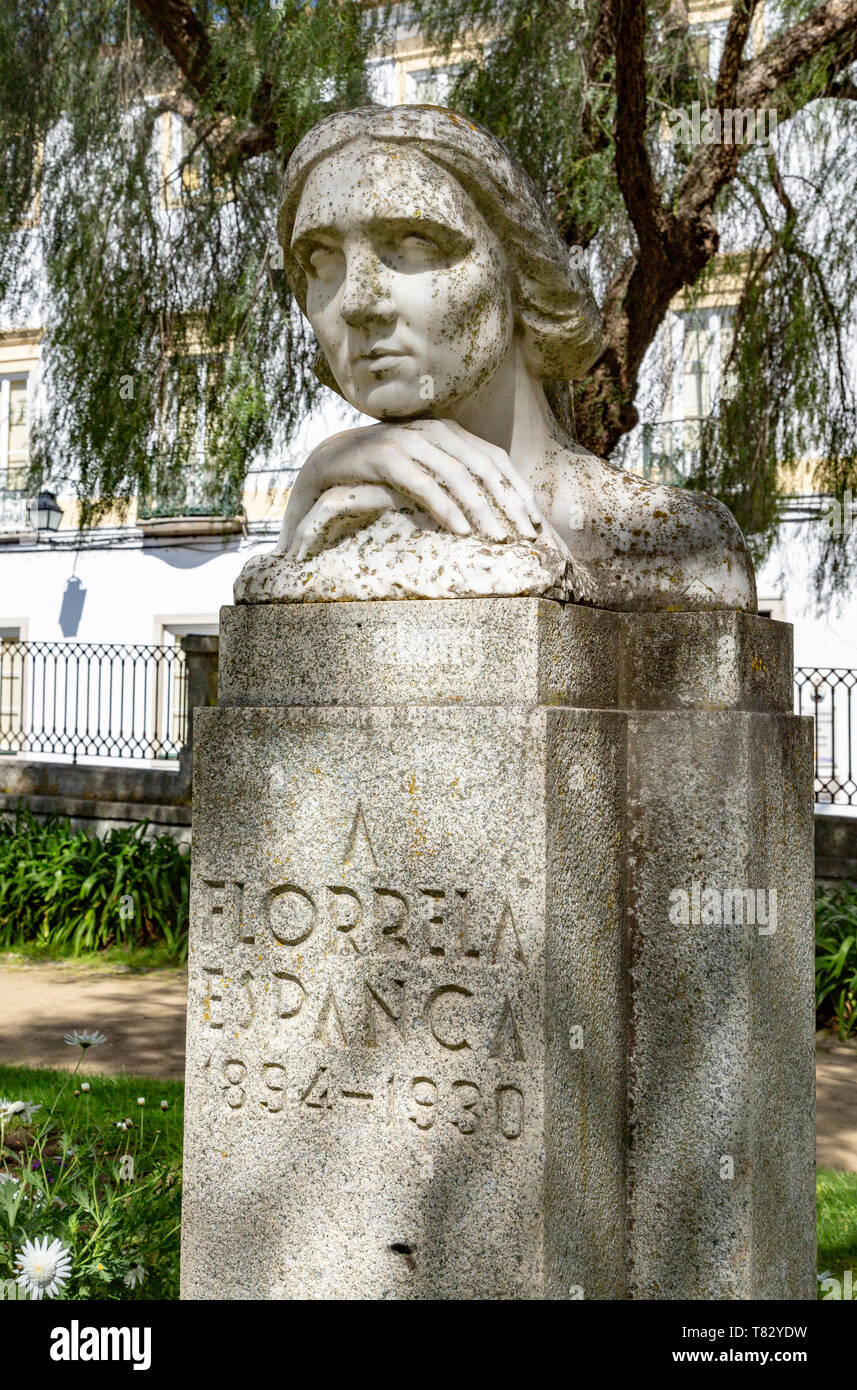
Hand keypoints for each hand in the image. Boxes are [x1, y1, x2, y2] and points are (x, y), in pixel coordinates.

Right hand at [279, 418, 547, 560]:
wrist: (329, 463)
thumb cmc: (383, 474)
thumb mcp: (425, 470)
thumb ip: (454, 479)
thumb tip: (497, 510)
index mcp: (449, 432)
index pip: (495, 458)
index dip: (518, 489)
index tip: (535, 521)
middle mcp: (433, 430)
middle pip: (483, 467)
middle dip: (509, 503)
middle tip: (526, 535)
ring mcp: (408, 440)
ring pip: (457, 475)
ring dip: (482, 510)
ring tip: (499, 539)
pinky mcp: (385, 456)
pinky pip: (423, 484)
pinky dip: (445, 508)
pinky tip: (460, 531)